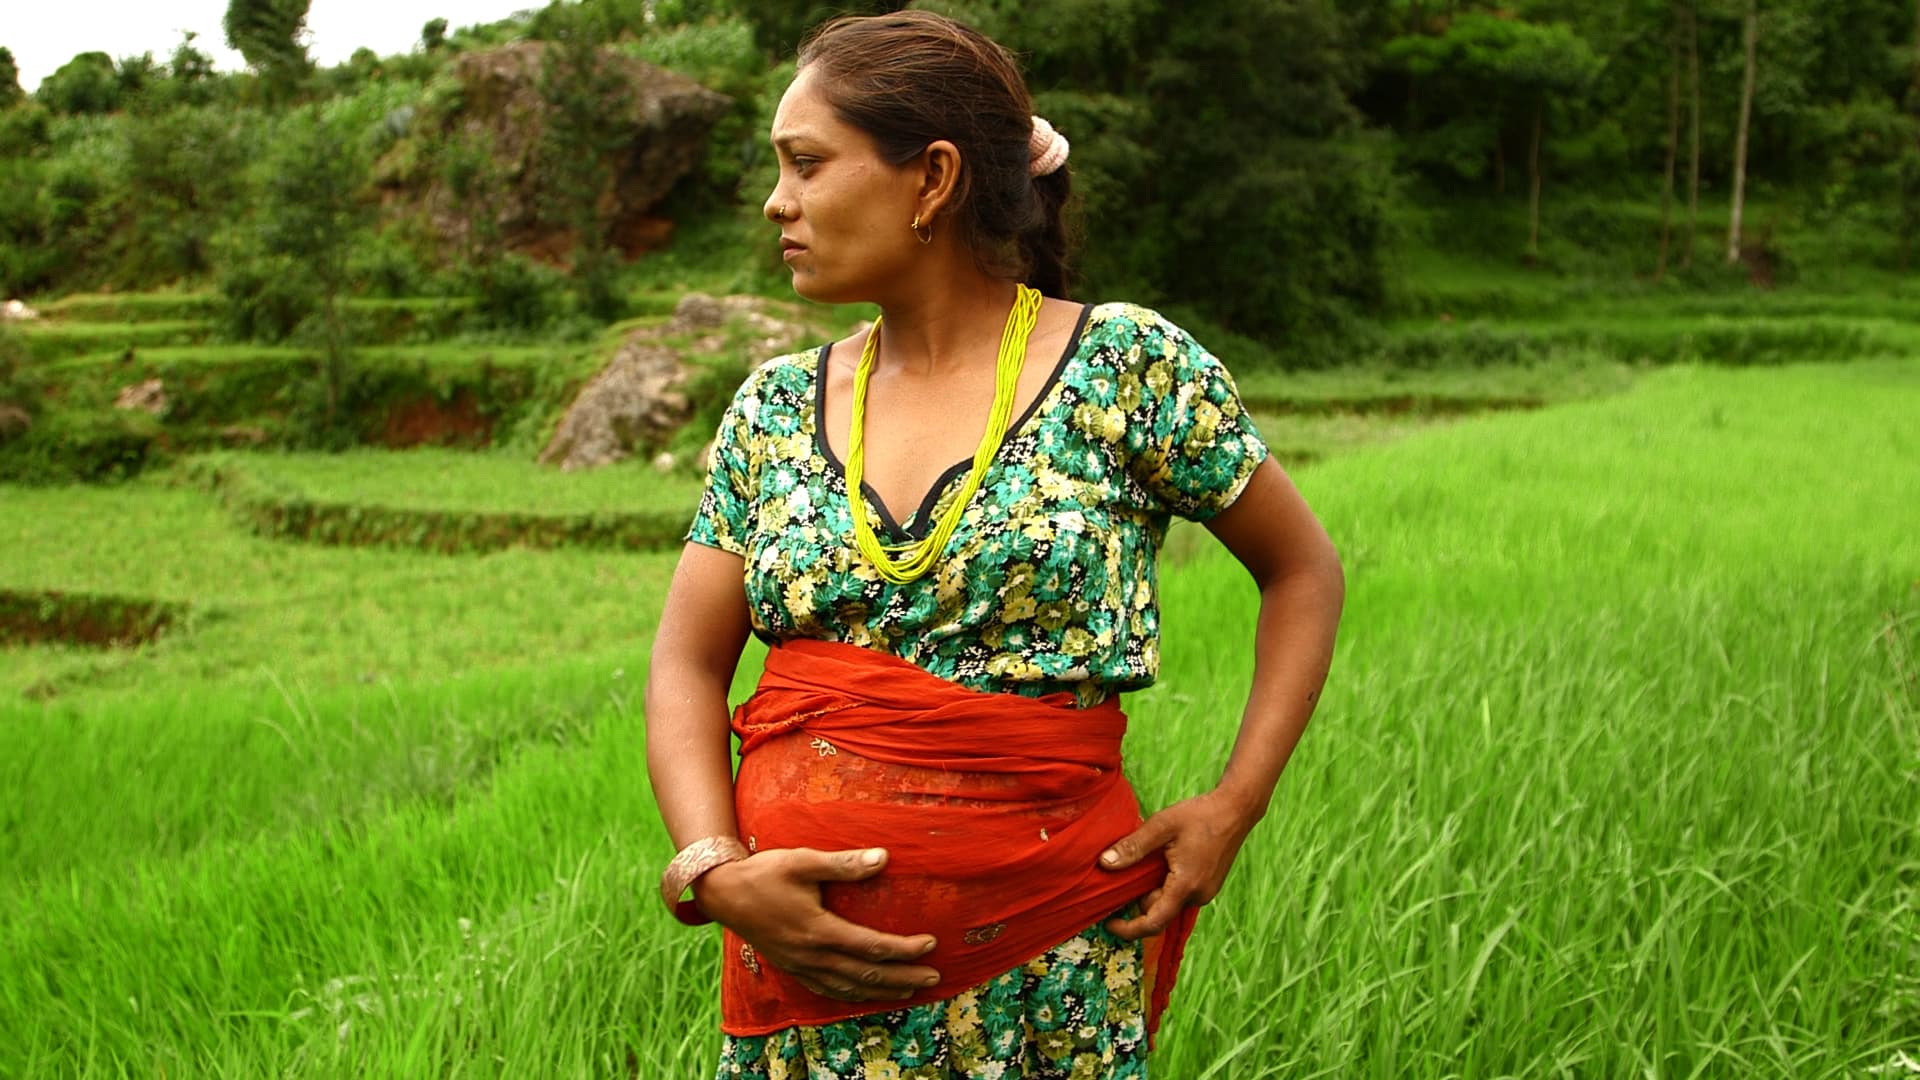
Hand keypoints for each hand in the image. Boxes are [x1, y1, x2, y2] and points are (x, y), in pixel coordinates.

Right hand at [692, 846, 941, 1002]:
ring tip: (909, 991)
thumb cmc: (765, 873)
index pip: (872, 947)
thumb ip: (844, 864)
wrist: (724, 894)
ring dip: (882, 991)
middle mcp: (812, 955)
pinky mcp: (792, 967)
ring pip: (849, 988)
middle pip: (867, 975)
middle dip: (904, 977)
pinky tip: (864, 993)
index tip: (930, 944)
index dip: (904, 949)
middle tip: (934, 978)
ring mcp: (801, 965)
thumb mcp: (803, 861)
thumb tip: (884, 858)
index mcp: (819, 931)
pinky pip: (828, 989)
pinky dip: (852, 995)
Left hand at [1097, 790, 1259, 940]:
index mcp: (1185, 886)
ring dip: (1152, 891)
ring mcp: (1205, 893)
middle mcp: (1198, 896)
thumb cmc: (1200, 815)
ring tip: (1142, 865)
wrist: (1236, 810)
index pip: (1153, 923)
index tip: (1108, 924)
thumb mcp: (1162, 825)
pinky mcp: (1208, 886)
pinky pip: (1180, 895)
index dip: (1128, 929)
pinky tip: (1160, 863)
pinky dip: (1165, 886)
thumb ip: (1133, 847)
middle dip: (1137, 900)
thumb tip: (1104, 863)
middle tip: (1119, 878)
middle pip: (1158, 911)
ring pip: (1169, 903)